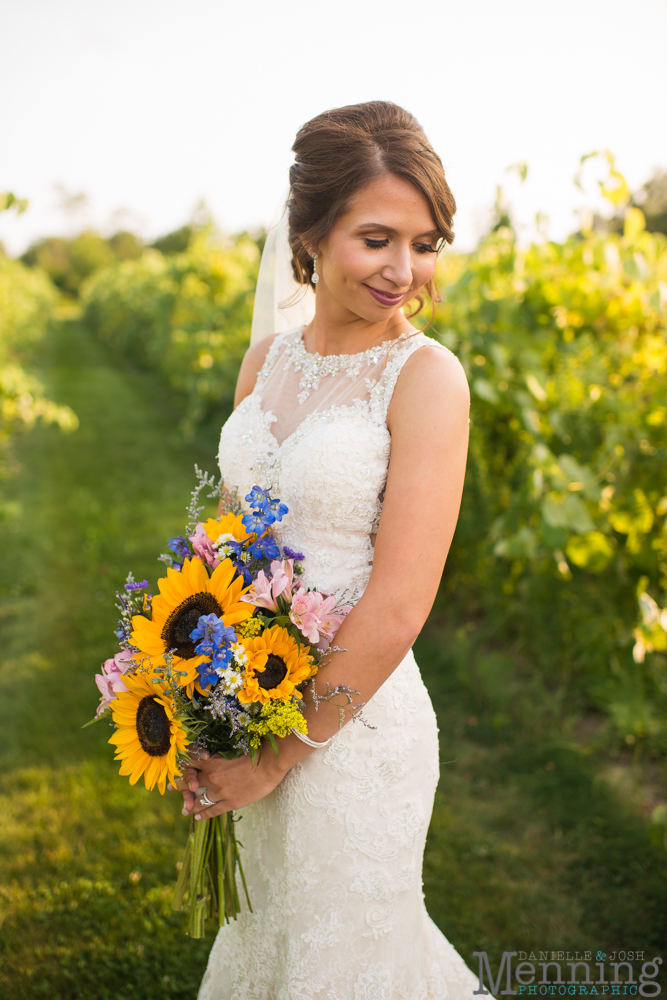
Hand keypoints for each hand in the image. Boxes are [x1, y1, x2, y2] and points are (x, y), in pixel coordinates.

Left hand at [168, 748, 285, 820]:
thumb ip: (219, 759)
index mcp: (212, 761)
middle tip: (170, 787)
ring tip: (184, 809)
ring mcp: (220, 791)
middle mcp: (212, 777)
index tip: (175, 767)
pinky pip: (212, 811)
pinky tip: (198, 817)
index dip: (181, 765)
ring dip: (190, 805)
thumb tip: (210, 762)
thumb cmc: (254, 753)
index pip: (189, 763)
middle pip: (189, 783)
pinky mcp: (230, 802)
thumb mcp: (231, 752)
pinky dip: (203, 815)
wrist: (269, 764)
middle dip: (178, 786)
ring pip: (198, 801)